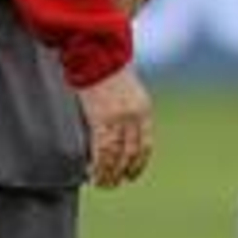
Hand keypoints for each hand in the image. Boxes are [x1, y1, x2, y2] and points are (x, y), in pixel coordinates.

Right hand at [75, 65, 152, 186]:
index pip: (145, 145)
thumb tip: (121, 133)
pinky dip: (97, 165)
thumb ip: (128, 112)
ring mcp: (118, 119)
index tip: (131, 174)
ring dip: (108, 174)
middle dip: (122, 172)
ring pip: (116, 156)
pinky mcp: (100, 119)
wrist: (98, 53)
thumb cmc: (110, 69)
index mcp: (144, 110)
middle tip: (114, 183)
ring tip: (102, 184)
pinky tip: (91, 173)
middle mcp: (135, 117)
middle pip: (131, 153)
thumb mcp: (128, 91)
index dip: (138, 164)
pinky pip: (101, 150)